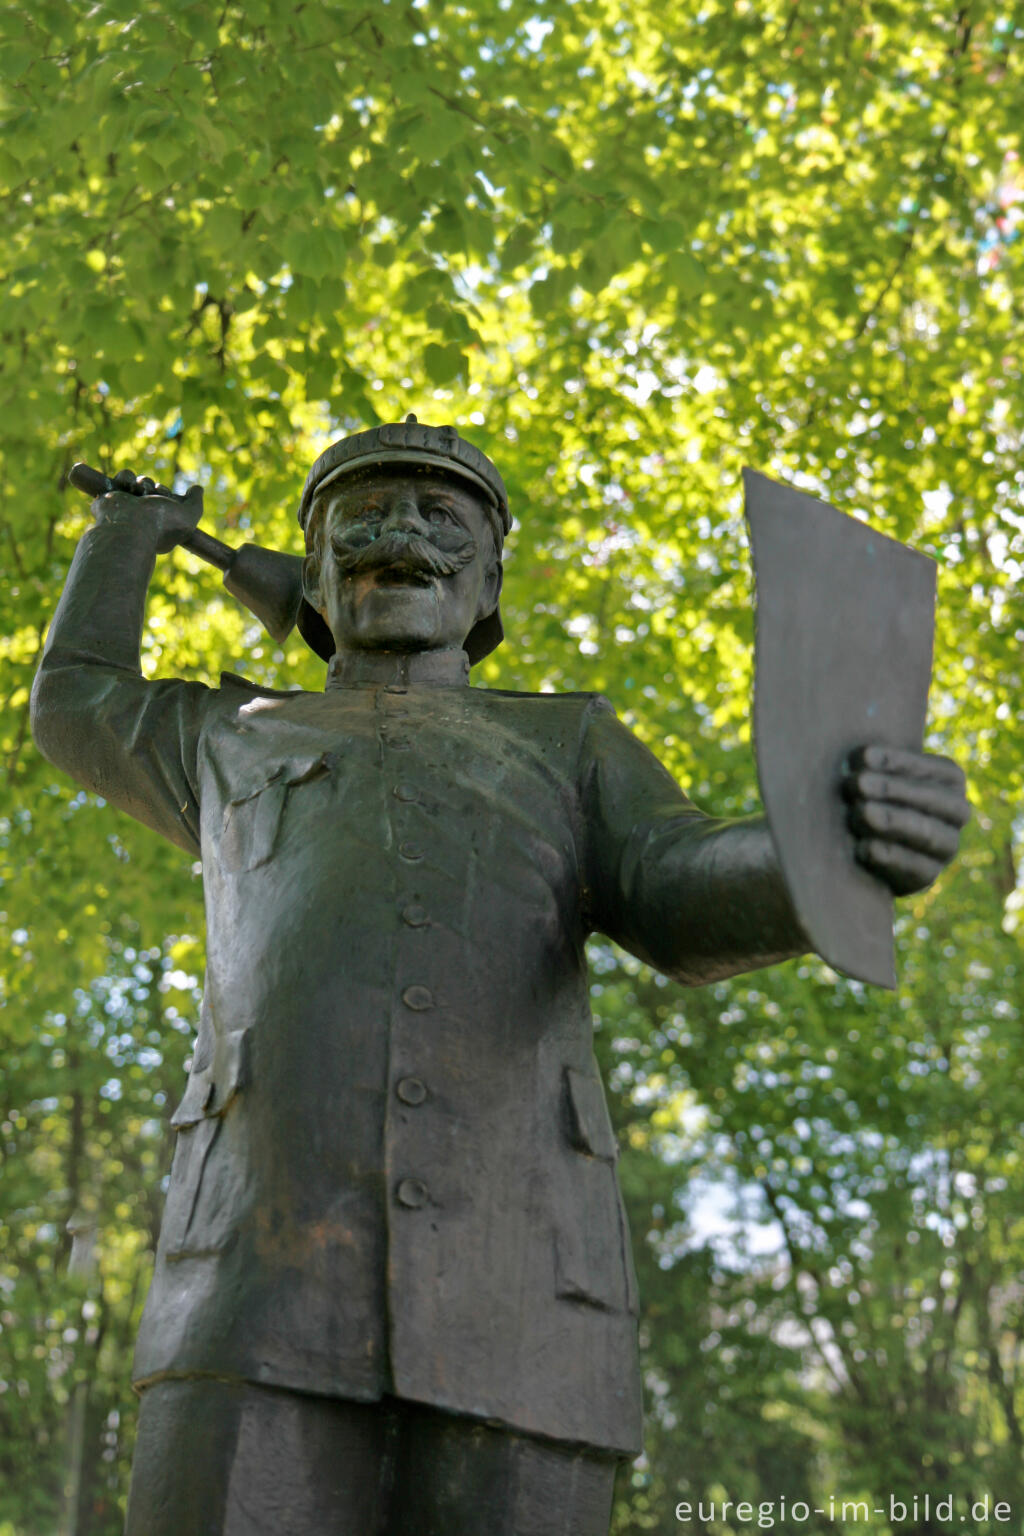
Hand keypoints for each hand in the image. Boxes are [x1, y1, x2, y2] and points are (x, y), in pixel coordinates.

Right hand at [96, 468, 203, 553]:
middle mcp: (144, 515)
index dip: (170, 496)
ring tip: (138, 493)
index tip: (168, 502)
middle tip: (152, 498)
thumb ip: (195, 503)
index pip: (169, 499)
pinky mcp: (112, 496)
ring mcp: (128, 506)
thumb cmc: (159, 523)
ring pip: (142, 481)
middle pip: (157, 489)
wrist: (126, 525)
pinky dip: (127, 477)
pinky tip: (127, 487)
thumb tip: (197, 489)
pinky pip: (125, 476)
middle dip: (158, 489)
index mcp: (161, 523)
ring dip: (144, 483)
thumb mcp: (188, 516)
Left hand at [842, 745, 970, 895]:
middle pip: (930, 798)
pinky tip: (865, 848)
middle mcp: (957, 812)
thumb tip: (858, 756)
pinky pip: (915, 868)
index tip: (863, 756)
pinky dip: (890, 857)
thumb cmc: (874, 794)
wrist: (874, 845)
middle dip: (892, 789)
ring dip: (892, 821)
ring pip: (926, 833)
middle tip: (858, 783)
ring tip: (861, 812)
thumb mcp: (878, 773)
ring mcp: (946, 846)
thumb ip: (874, 764)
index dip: (897, 761)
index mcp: (950, 779)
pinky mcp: (927, 876)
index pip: (929, 767)